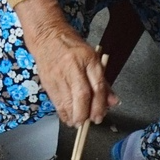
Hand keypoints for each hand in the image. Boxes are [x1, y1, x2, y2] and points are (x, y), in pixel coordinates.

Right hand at [15, 0, 109, 124]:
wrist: (47, 36)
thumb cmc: (72, 47)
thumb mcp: (92, 59)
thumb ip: (102, 82)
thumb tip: (112, 102)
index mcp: (88, 59)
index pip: (97, 86)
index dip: (100, 104)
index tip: (100, 116)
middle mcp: (74, 67)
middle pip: (82, 95)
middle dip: (86, 113)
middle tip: (89, 122)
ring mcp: (59, 74)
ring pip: (68, 101)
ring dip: (74, 116)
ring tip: (78, 122)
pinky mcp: (48, 81)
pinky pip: (56, 102)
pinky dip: (63, 113)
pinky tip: (68, 118)